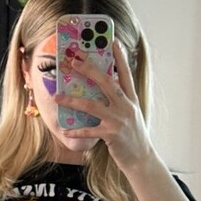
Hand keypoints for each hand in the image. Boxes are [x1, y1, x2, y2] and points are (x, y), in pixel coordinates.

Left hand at [52, 38, 154, 172]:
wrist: (142, 159)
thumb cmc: (133, 135)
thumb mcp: (131, 114)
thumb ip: (120, 100)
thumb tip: (104, 87)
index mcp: (131, 99)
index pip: (126, 74)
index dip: (120, 57)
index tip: (113, 41)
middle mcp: (126, 106)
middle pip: (107, 83)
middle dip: (89, 70)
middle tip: (74, 61)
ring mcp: (119, 120)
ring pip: (92, 105)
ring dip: (73, 101)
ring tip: (58, 96)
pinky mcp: (112, 135)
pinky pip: (89, 131)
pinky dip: (76, 131)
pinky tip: (65, 131)